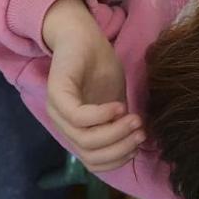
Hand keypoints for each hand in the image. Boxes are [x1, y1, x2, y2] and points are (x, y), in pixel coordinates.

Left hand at [42, 0, 144, 172]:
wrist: (84, 35)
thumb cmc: (100, 68)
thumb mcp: (117, 103)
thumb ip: (120, 126)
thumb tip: (135, 147)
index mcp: (76, 131)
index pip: (94, 163)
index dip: (119, 159)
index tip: (140, 143)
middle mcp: (63, 125)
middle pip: (90, 155)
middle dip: (120, 148)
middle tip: (141, 131)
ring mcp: (57, 110)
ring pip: (85, 140)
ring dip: (115, 133)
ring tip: (134, 119)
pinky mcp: (57, 93)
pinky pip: (78, 117)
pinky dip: (101, 116)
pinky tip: (118, 105)